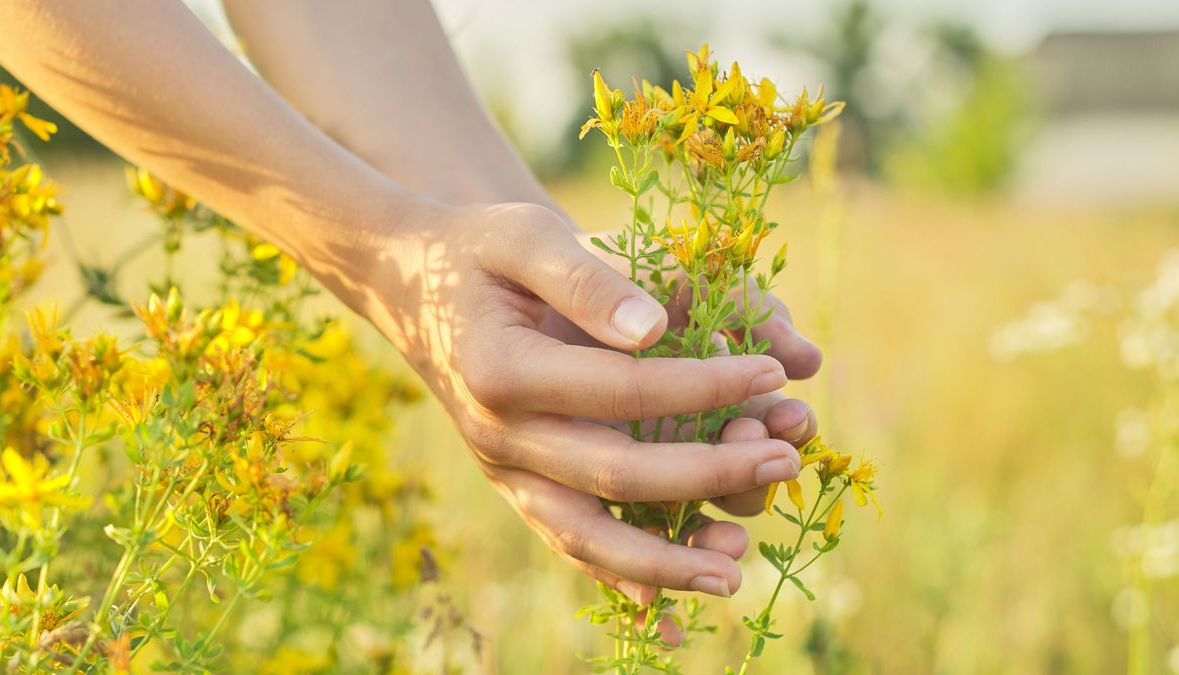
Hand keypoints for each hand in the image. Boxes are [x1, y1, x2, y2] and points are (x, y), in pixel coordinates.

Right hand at [352, 200, 809, 596]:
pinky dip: (614, 574)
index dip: (703, 385)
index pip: (622, 390)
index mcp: (501, 370)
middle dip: (707, 473)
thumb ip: (587, 279)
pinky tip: (664, 597)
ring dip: (663, 559)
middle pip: (614, 474)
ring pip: (585, 535)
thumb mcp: (527, 235)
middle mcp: (497, 435)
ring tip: (735, 569)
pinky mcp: (512, 486)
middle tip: (785, 461)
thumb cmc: (481, 251)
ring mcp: (502, 470)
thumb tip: (656, 329)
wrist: (414, 286)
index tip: (772, 372)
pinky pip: (564, 540)